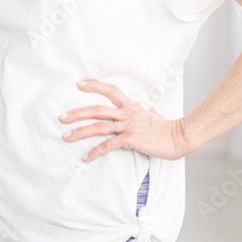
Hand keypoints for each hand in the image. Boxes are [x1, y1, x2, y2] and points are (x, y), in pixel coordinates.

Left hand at [60, 79, 188, 161]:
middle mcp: (127, 114)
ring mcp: (128, 126)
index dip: (94, 86)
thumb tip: (151, 109)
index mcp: (131, 106)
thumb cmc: (168, 129)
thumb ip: (149, 112)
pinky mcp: (130, 139)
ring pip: (98, 127)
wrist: (179, 137)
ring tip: (66, 136)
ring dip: (80, 132)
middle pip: (97, 110)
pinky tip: (86, 157)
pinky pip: (108, 146)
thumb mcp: (156, 115)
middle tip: (62, 118)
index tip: (79, 84)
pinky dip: (95, 152)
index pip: (110, 91)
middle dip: (77, 113)